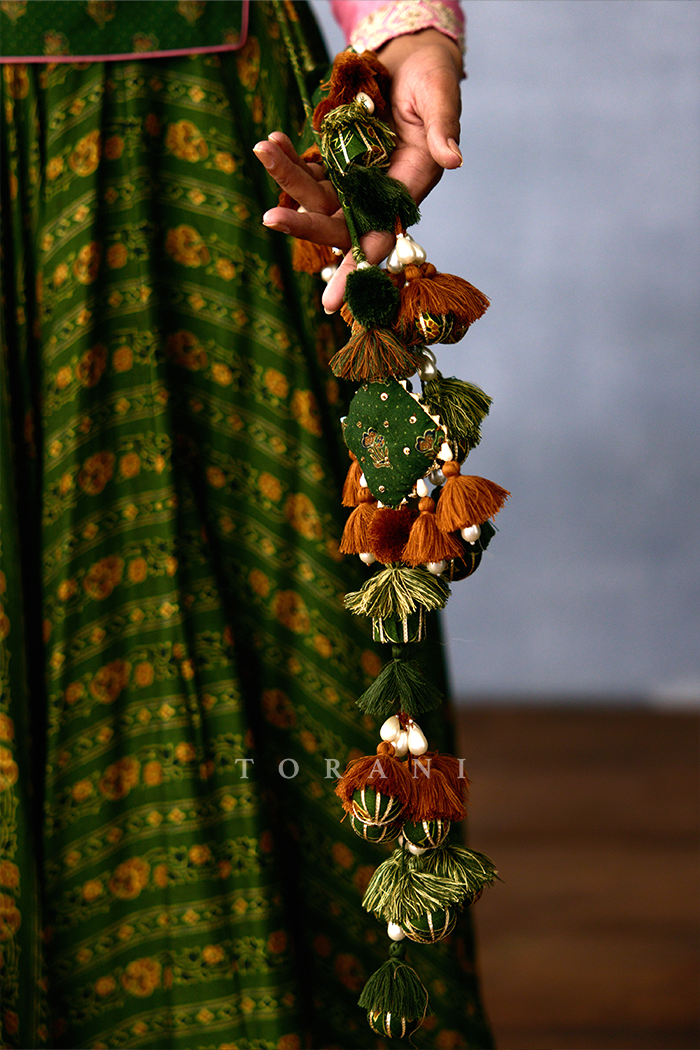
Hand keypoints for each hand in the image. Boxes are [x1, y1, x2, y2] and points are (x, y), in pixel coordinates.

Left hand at [253, 30, 462, 311]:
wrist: (412, 61)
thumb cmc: (434, 78)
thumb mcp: (441, 96)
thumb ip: (444, 127)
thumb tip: (453, 158)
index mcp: (409, 188)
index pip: (379, 238)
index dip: (356, 270)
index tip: (331, 302)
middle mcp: (379, 193)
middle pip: (338, 224)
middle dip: (304, 225)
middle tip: (270, 218)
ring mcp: (355, 179)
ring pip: (316, 196)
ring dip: (287, 178)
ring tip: (263, 148)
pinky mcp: (338, 162)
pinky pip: (309, 172)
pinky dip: (289, 159)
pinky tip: (272, 141)